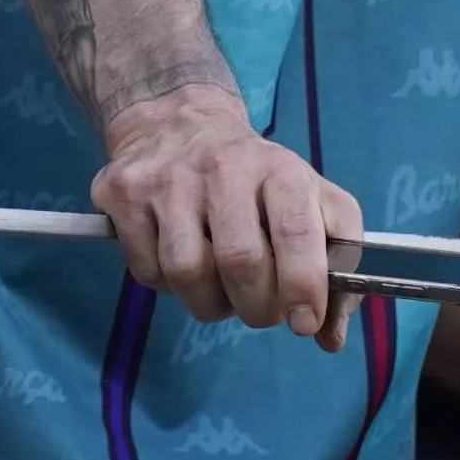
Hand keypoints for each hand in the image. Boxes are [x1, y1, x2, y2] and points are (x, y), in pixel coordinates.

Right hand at [87, 79, 357, 336]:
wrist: (177, 123)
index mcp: (279, 168)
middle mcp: (222, 166)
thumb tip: (329, 336)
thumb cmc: (256, 179)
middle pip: (241, 262)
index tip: (305, 322)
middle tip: (261, 310)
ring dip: (210, 303)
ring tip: (221, 288)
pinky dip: (169, 286)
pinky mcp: (123, 193)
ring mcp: (167, 178)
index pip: (297, 232)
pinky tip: (182, 263)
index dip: (303, 287)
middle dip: (257, 307)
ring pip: (188, 273)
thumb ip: (336, 265)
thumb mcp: (312, 201)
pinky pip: (148, 271)